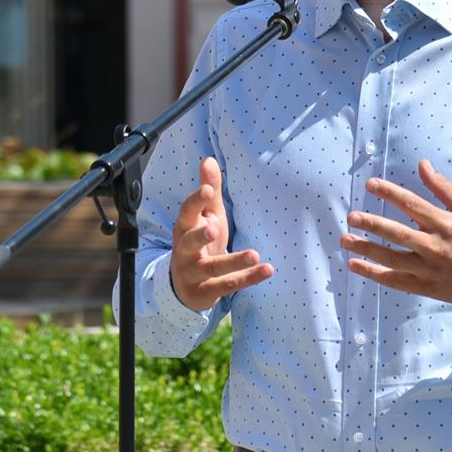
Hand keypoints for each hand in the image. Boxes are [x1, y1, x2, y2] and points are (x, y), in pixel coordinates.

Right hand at [169, 156, 272, 311]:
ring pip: (213, 268)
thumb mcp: (205, 216)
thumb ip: (208, 190)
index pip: (187, 212)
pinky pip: (228, 285)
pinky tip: (267, 270)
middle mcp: (185, 251)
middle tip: (215, 228)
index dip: (196, 201)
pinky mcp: (207, 292)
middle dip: (201, 235)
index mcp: (185, 228)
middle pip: (189, 242)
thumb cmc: (200, 243)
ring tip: (253, 253)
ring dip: (233, 261)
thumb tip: (208, 159)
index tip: (208, 190)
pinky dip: (248, 278)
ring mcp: (194, 273)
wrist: (185, 286)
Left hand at [340, 160, 451, 303]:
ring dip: (366, 249)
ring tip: (345, 239)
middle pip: (398, 234)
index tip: (370, 184)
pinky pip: (395, 280)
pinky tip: (355, 265)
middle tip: (352, 217)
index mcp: (445, 223)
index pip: (412, 204)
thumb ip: (442, 187)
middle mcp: (435, 246)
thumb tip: (422, 164)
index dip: (390, 193)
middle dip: (372, 224)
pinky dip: (374, 274)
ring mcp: (429, 269)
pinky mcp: (425, 286)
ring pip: (391, 259)